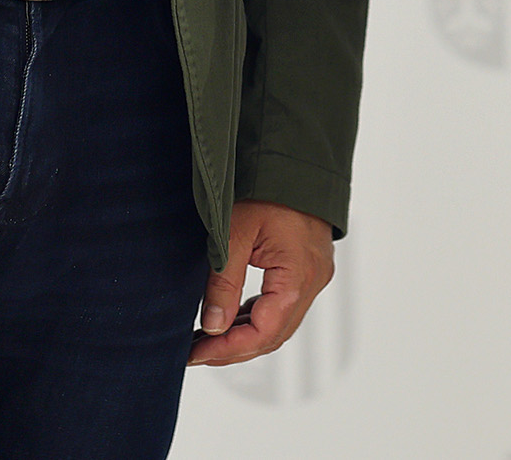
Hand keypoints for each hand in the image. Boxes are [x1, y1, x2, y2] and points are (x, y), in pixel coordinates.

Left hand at [189, 202, 334, 367]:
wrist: (293, 157)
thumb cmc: (268, 186)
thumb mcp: (235, 232)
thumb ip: (224, 282)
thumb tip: (213, 327)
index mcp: (298, 275)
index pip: (264, 332)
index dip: (229, 349)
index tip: (197, 353)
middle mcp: (313, 279)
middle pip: (274, 334)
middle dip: (234, 349)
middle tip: (197, 352)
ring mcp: (314, 274)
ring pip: (280, 323)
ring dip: (245, 335)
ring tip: (208, 340)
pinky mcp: (308, 267)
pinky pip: (284, 305)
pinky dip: (257, 317)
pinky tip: (232, 318)